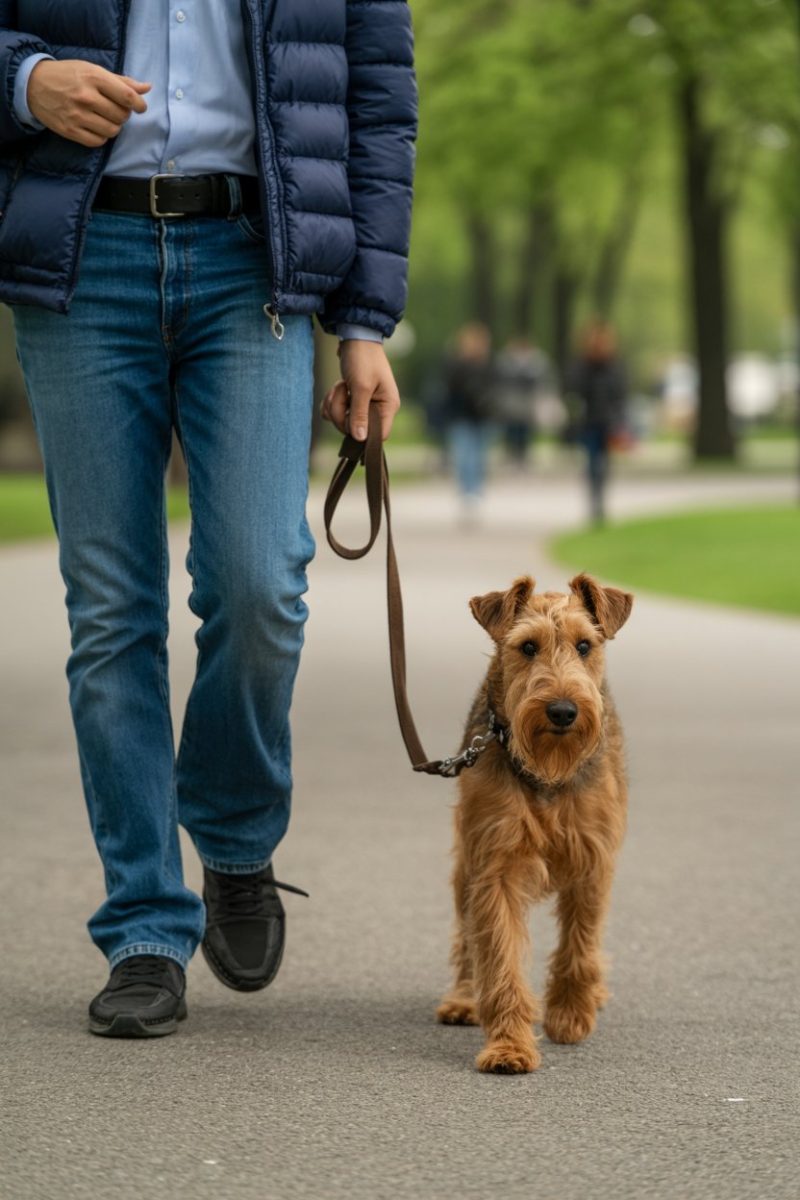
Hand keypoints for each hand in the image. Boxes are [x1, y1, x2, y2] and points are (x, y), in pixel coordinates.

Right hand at [27, 59, 150, 147]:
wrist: (34, 84)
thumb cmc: (67, 75)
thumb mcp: (92, 70)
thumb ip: (121, 81)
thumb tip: (147, 88)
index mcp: (93, 77)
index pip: (127, 97)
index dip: (139, 105)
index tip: (140, 107)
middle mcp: (86, 96)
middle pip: (121, 116)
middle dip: (123, 114)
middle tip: (115, 109)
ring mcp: (77, 115)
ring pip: (112, 130)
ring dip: (114, 126)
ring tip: (105, 118)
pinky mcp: (70, 130)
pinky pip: (98, 141)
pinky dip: (102, 136)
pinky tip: (96, 127)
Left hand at [321, 340, 400, 441]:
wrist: (355, 336)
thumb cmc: (363, 359)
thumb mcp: (361, 387)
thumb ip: (359, 414)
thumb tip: (360, 439)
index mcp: (388, 406)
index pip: (378, 435)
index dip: (362, 433)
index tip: (349, 421)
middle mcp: (378, 408)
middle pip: (355, 429)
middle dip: (341, 412)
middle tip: (342, 391)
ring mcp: (364, 405)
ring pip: (342, 420)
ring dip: (334, 404)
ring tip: (340, 385)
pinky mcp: (351, 400)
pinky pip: (336, 412)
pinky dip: (331, 402)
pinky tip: (335, 389)